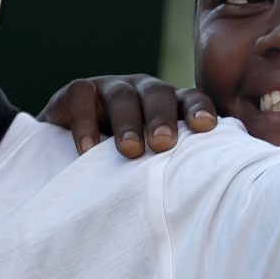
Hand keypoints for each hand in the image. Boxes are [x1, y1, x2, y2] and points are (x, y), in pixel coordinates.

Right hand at [40, 74, 217, 157]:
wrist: (72, 150)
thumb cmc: (127, 163)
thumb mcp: (154, 162)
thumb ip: (177, 166)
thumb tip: (207, 190)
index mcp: (171, 104)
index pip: (191, 99)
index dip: (199, 109)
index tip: (205, 127)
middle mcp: (144, 91)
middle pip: (158, 95)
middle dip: (161, 119)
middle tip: (163, 144)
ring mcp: (111, 87)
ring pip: (122, 97)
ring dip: (128, 123)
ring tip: (129, 150)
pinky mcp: (78, 91)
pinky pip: (82, 97)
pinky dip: (85, 122)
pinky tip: (87, 149)